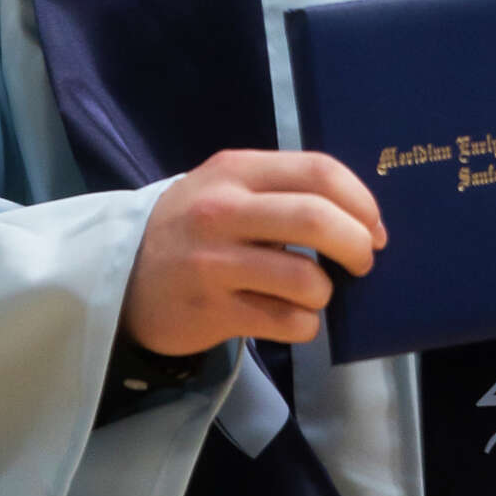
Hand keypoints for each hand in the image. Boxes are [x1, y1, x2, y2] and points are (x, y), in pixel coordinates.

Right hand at [121, 149, 387, 356]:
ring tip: (313, 293)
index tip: (375, 226)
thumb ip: (282, 190)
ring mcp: (214, 263)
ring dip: (326, 292)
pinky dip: (304, 324)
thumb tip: (360, 218)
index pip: (318, 172)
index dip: (361, 201)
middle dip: (357, 244)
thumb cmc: (192, 226)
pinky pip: (286, 322)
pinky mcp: (211, 311)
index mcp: (236, 170)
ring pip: (305, 279)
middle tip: (364, 261)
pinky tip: (290, 318)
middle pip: (316, 219)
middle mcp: (224, 211)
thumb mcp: (227, 186)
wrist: (120, 273)